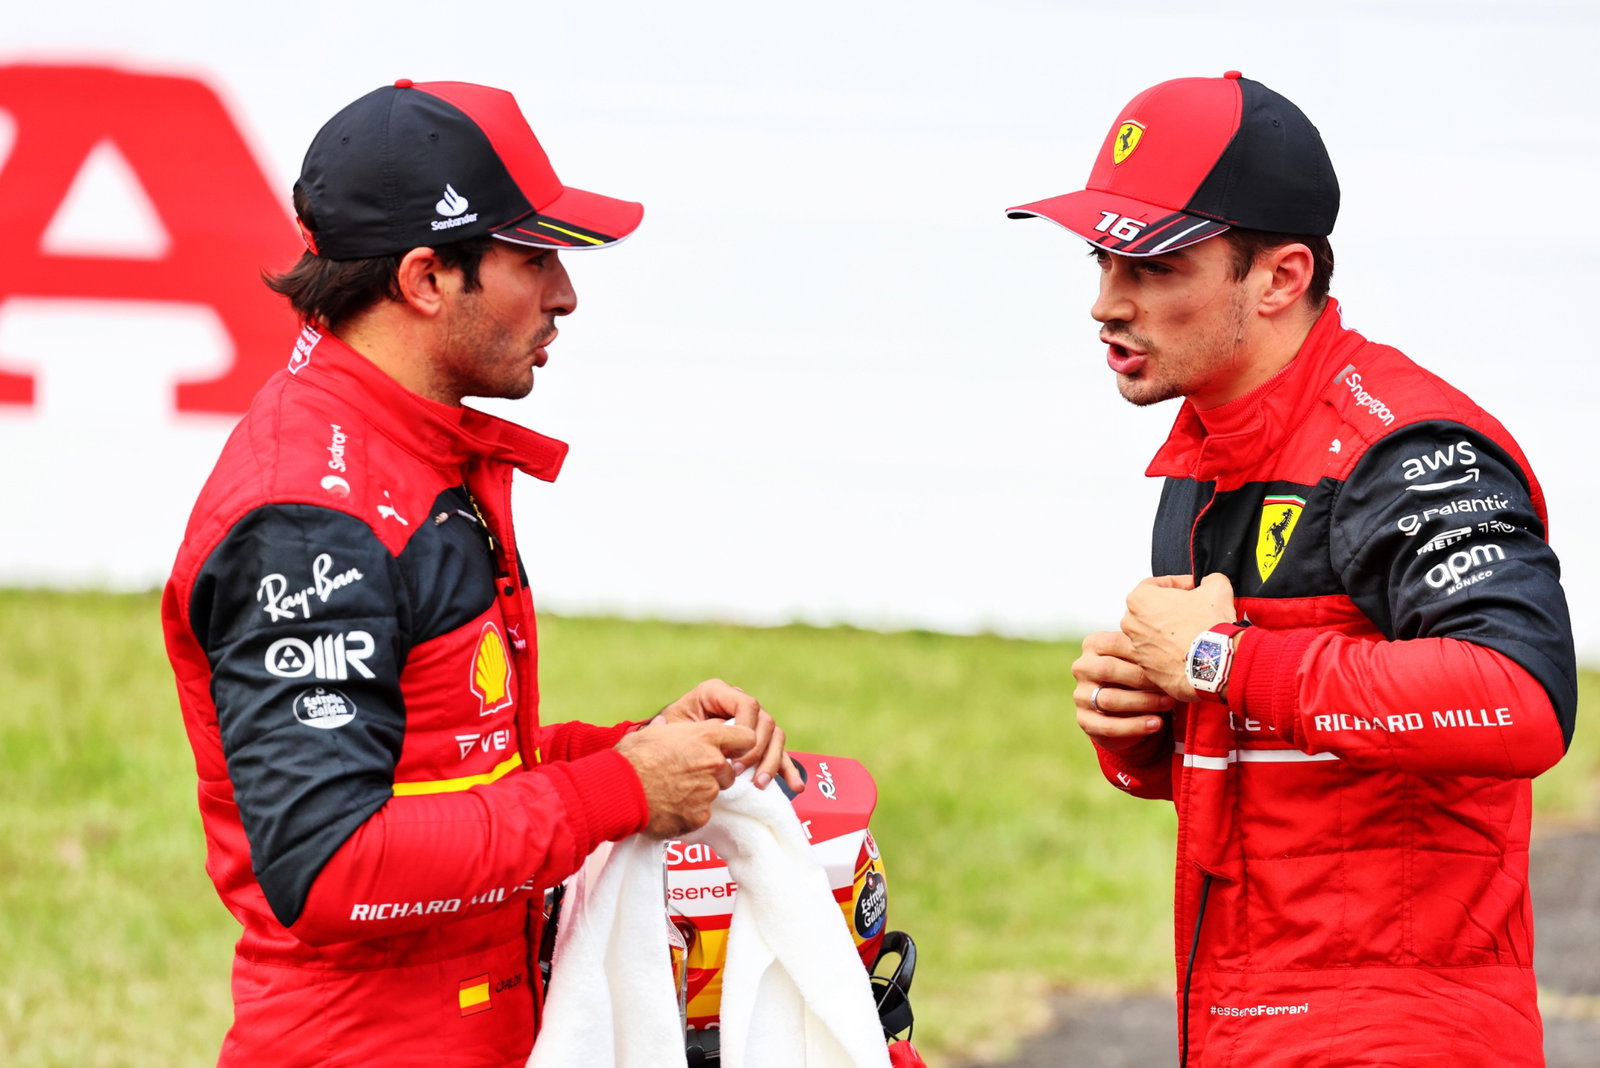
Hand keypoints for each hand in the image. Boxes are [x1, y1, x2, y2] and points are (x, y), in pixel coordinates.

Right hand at [616, 720, 756, 837]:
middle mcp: (713, 763)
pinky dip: (689, 813)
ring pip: (714, 793)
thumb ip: (670, 729)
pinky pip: (701, 814)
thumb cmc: (632, 758)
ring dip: (700, 794)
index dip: (739, 745)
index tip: (729, 751)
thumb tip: (666, 724)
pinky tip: (669, 807)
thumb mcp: (652, 733)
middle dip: (714, 775)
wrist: (619, 791)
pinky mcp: (700, 816)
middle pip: (729, 771)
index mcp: (706, 737)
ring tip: (672, 791)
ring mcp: (708, 791)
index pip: (747, 738)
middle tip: (686, 775)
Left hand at [653, 678, 803, 793]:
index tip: (731, 755)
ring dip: (771, 762)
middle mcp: (741, 704)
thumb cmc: (668, 733)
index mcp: (718, 693)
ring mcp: (753, 724)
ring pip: (776, 738)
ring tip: (759, 785)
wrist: (669, 745)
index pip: (747, 704)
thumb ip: (675, 726)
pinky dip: (789, 770)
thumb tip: (680, 730)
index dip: (746, 729)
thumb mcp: (670, 725)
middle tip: (737, 773)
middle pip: (765, 723)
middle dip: (755, 751)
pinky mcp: (760, 744)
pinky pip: (781, 754)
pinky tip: (795, 787)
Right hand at [1071, 630, 1175, 750]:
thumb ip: (1147, 650)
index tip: (1168, 660)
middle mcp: (1082, 668)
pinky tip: (1156, 724)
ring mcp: (1080, 695)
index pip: (1115, 643)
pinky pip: (1108, 726)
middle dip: (1142, 677)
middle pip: (1108, 670)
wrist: (1126, 711)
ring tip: (1169, 703)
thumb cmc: (1139, 676)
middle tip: (1170, 683)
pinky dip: (1136, 726)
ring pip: (1110, 699)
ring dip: (1144, 702)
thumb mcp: (1140, 660)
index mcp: (1093, 645)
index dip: (1142, 652)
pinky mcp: (1085, 720)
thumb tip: (1176, 647)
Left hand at [1121, 573, 1236, 702]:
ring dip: (1169, 634)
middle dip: (1170, 610)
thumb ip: (1207, 580)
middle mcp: (1132, 625)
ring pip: (1152, 636)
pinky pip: (1158, 658)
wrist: (1217, 662)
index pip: (1155, 585)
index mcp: (1139, 600)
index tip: (1191, 588)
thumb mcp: (1216, 587)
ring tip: (1191, 634)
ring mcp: (1138, 650)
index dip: (1178, 584)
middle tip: (1191, 611)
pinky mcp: (1148, 671)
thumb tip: (1208, 584)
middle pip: (1149, 612)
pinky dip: (1170, 655)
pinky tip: (1189, 651)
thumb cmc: (1209, 627)